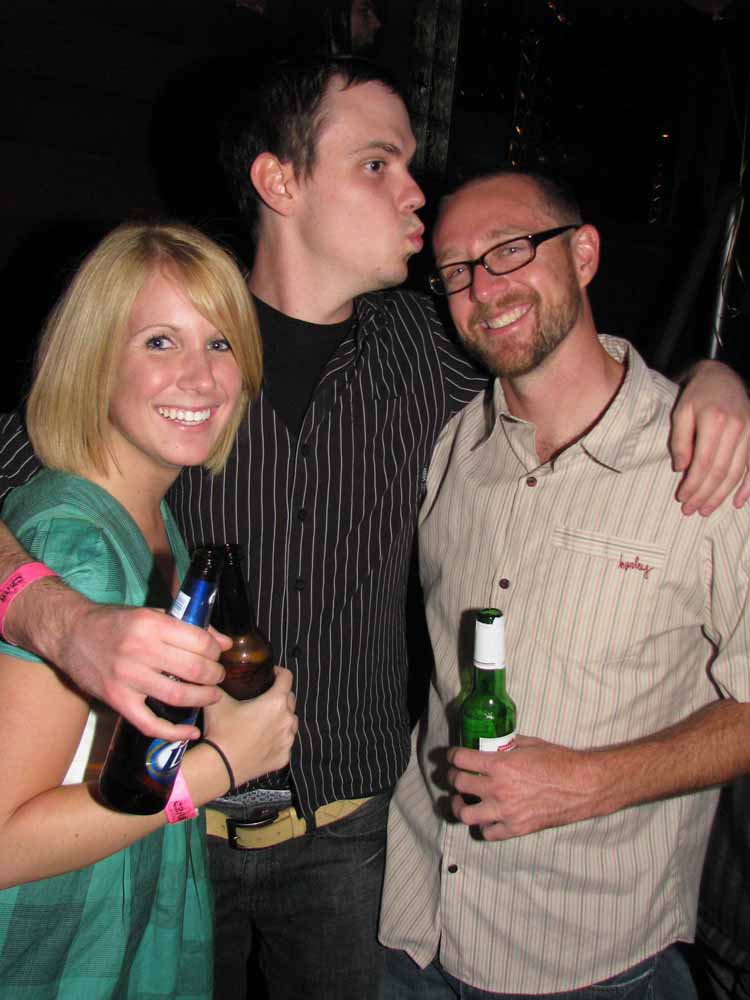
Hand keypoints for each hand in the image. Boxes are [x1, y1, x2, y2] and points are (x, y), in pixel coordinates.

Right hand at [53, 597, 228, 740]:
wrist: (70, 634)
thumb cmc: (114, 622)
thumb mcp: (151, 615)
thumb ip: (187, 627)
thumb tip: (224, 642)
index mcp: (151, 624)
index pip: (199, 642)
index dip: (216, 651)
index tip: (217, 655)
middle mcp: (140, 650)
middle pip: (194, 670)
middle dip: (215, 675)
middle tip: (217, 676)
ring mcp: (127, 678)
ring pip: (179, 696)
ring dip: (204, 698)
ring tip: (211, 695)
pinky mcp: (117, 700)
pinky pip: (150, 723)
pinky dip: (174, 733)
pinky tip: (191, 732)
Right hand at [203, 666, 297, 785]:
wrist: (220, 766)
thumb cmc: (222, 731)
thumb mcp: (218, 700)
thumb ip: (219, 683)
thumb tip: (217, 674)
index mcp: (276, 702)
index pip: (287, 677)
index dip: (278, 672)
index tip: (270, 674)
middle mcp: (287, 719)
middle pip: (290, 699)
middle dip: (280, 696)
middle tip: (263, 699)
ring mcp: (288, 740)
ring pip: (291, 721)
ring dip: (282, 717)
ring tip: (264, 720)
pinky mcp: (284, 756)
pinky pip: (286, 742)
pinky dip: (278, 739)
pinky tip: (263, 740)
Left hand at [446, 737, 601, 840]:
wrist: (582, 786)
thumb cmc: (559, 761)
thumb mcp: (529, 744)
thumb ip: (507, 746)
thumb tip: (494, 745)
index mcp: (499, 765)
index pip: (461, 760)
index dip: (453, 755)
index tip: (454, 756)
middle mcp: (498, 789)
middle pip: (459, 784)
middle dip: (453, 777)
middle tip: (456, 775)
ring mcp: (505, 812)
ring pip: (466, 814)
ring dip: (460, 806)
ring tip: (462, 801)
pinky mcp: (516, 828)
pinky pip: (488, 833)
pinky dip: (484, 826)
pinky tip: (486, 817)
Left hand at [670, 360, 749, 515]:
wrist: (721, 377)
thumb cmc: (697, 396)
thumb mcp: (681, 412)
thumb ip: (680, 439)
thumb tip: (681, 468)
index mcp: (715, 420)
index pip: (704, 462)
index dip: (693, 484)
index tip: (681, 498)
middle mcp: (737, 427)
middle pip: (721, 471)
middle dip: (705, 494)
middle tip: (691, 510)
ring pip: (737, 472)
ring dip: (722, 495)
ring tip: (706, 510)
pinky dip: (748, 486)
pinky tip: (737, 502)